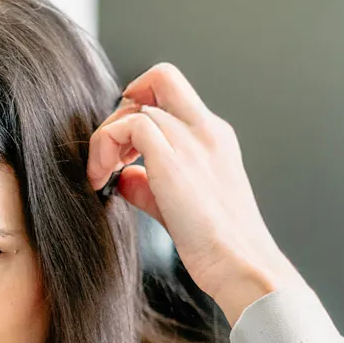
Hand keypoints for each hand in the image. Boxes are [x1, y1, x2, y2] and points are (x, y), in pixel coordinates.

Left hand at [87, 64, 301, 323]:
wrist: (242, 266)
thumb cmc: (217, 248)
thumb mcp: (178, 208)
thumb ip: (149, 186)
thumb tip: (123, 178)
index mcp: (214, 138)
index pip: (173, 93)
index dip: (141, 106)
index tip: (125, 148)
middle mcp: (207, 131)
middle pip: (161, 76)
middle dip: (124, 105)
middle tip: (111, 152)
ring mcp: (193, 142)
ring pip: (137, 103)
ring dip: (107, 136)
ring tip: (101, 174)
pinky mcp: (174, 161)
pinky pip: (129, 125)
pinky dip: (105, 147)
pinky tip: (102, 180)